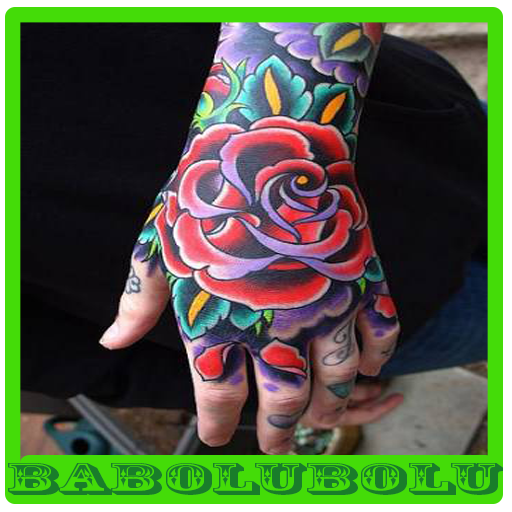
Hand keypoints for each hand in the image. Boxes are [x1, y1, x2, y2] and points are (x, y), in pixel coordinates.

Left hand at [99, 22, 399, 454]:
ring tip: (322, 421)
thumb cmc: (205, 189)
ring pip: (337, 383)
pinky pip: (381, 335)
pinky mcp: (362, 278)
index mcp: (219, 319)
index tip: (220, 435)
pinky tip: (369, 365)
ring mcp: (325, 302)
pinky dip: (378, 358)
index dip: (219, 425)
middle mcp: (274, 324)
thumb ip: (138, 298)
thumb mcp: (159, 242)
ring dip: (332, 411)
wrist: (267, 135)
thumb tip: (111, 339)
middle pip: (284, 406)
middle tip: (277, 448)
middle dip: (280, 436)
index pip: (218, 398)